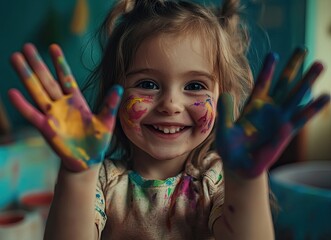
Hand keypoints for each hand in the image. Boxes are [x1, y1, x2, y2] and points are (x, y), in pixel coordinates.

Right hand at [8, 43, 122, 171]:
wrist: (88, 160)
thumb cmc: (97, 140)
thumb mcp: (107, 121)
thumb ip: (110, 104)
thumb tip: (119, 87)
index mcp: (77, 101)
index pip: (66, 77)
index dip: (59, 63)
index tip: (53, 46)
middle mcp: (62, 105)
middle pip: (47, 80)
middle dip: (37, 64)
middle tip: (26, 46)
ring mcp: (52, 115)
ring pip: (37, 92)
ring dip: (26, 76)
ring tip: (15, 59)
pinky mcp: (46, 128)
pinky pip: (32, 114)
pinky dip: (23, 105)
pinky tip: (13, 92)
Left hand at [216, 48, 329, 177]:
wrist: (239, 166)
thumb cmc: (230, 147)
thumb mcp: (222, 129)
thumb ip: (224, 112)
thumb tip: (226, 93)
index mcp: (252, 107)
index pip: (261, 84)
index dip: (267, 70)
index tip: (273, 55)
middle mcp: (269, 110)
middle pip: (283, 85)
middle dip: (293, 67)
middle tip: (303, 48)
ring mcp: (279, 119)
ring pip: (295, 96)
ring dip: (307, 81)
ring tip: (320, 64)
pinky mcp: (286, 132)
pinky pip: (301, 118)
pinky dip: (312, 108)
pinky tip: (325, 96)